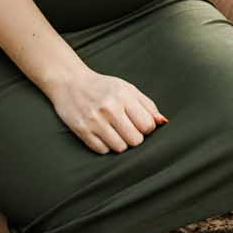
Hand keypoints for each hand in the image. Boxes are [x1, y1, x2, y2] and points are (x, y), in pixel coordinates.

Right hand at [45, 63, 166, 153]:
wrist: (70, 82)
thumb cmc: (102, 86)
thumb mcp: (127, 88)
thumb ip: (147, 105)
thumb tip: (163, 122)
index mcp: (124, 95)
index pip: (147, 125)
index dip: (147, 128)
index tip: (139, 124)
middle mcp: (110, 108)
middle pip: (135, 140)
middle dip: (134, 137)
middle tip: (127, 129)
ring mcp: (95, 121)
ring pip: (120, 148)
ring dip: (120, 143)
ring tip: (115, 132)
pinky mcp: (82, 131)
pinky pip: (103, 150)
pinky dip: (105, 146)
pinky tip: (102, 135)